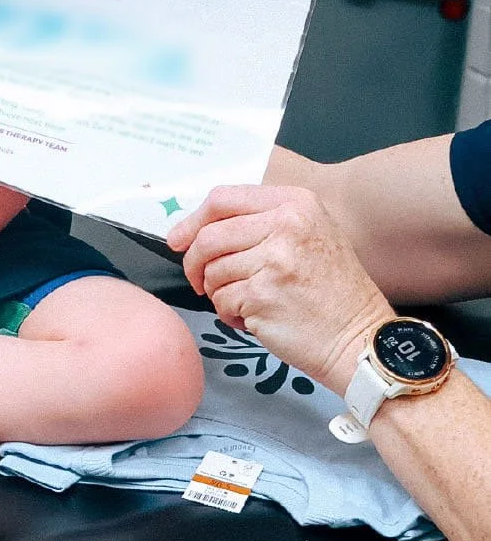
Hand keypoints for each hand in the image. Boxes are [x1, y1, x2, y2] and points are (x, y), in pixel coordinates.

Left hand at [167, 183, 393, 394]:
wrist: (362, 341)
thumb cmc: (332, 292)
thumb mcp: (309, 235)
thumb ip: (260, 222)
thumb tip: (195, 229)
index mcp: (295, 204)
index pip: (223, 199)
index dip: (193, 220)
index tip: (178, 240)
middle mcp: (286, 225)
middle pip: (210, 236)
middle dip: (194, 262)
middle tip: (199, 281)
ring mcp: (274, 260)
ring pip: (213, 270)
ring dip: (218, 292)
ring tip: (246, 303)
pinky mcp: (264, 295)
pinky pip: (222, 300)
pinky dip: (229, 314)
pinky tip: (254, 319)